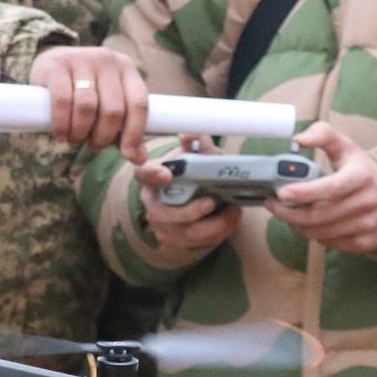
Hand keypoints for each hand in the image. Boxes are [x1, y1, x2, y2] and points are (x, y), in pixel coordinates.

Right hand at [28, 45, 148, 162]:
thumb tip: (139, 159)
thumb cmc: (85, 89)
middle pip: (113, 109)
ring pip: (87, 106)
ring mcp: (81, 59)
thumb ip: (124, 131)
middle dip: (103, 137)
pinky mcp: (57, 65)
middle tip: (93, 146)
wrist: (50, 61)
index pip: (139, 104)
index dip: (135, 133)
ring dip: (80, 132)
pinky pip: (62, 100)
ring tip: (74, 140)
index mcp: (127, 69)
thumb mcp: (108, 103)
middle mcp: (107, 60)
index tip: (128, 155)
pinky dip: (62, 123)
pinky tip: (60, 134)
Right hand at [131, 135, 242, 251]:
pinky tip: (232, 219)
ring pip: (184, 232)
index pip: (144, 174)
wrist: (191, 195)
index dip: (153, 175)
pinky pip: (199, 242)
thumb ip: (196, 143)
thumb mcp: (193, 154)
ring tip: (232, 210)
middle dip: (190, 210)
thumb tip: (192, 135)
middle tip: (212, 201)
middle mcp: (152, 203)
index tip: (167, 174)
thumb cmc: (189, 172)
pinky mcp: (177, 240)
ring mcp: (162, 225)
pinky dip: (219, 232)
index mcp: (152, 177)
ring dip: (213, 224)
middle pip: (161, 213)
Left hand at [266, 123, 376, 255]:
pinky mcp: (368, 242)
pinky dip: (314, 236)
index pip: (331, 187)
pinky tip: (307, 225)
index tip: (281, 193)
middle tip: (273, 206)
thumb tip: (298, 139)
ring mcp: (370, 224)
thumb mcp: (344, 146)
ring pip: (322, 233)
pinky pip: (332, 244)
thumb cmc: (359, 168)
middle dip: (289, 213)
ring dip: (297, 226)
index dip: (304, 192)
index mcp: (362, 176)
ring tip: (286, 215)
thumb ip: (321, 134)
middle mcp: (369, 201)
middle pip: (321, 215)